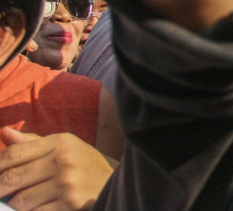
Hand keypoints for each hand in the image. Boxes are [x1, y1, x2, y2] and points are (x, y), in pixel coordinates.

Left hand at [0, 128, 114, 209]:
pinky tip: (34, 208)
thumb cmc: (83, 165)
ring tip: (14, 204)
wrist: (117, 184)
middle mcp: (63, 160)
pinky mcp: (71, 204)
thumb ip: (31, 143)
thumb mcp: (63, 147)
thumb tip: (3, 132)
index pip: (13, 153)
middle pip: (11, 178)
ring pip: (20, 200)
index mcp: (59, 142)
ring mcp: (67, 183)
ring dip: (13, 206)